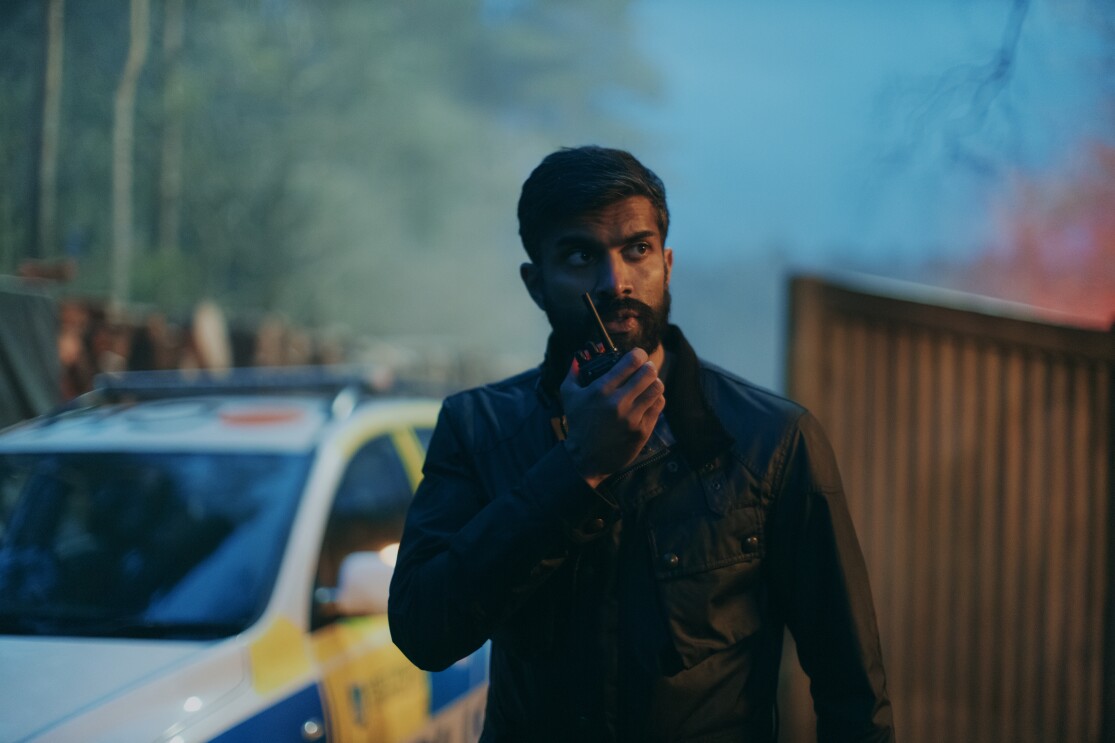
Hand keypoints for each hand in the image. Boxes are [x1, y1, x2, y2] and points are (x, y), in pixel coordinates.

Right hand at [560, 348, 664, 487]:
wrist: (585, 459)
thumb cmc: (578, 424)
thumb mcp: (569, 396)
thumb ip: (573, 372)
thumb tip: (578, 355)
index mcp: (601, 390)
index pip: (631, 362)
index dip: (638, 354)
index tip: (638, 356)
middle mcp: (618, 402)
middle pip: (648, 373)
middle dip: (648, 367)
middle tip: (645, 369)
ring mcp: (632, 418)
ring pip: (657, 388)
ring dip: (654, 382)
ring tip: (649, 384)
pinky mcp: (642, 431)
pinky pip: (658, 406)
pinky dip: (656, 399)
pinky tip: (648, 400)